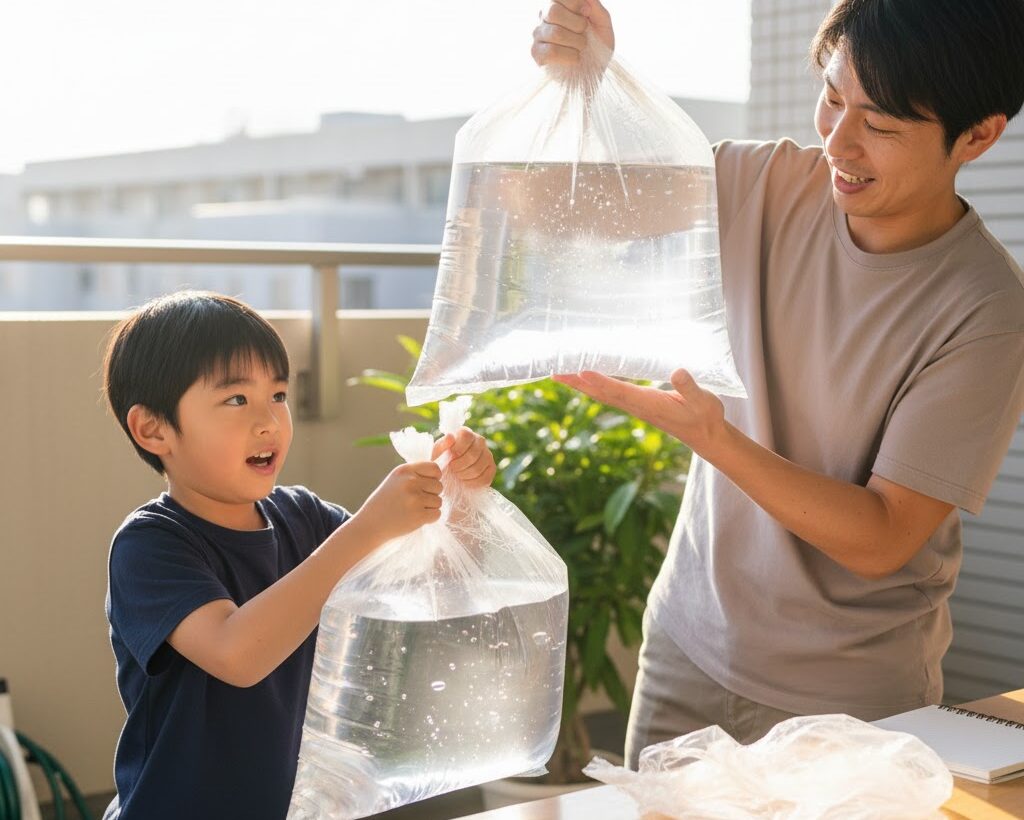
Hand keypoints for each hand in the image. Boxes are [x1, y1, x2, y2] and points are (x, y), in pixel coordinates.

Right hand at [354, 461, 442, 543]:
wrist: (371, 523)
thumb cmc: (386, 500)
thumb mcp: (396, 479)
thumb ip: (416, 474)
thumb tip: (440, 473)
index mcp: (405, 470)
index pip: (434, 468)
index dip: (434, 478)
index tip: (426, 485)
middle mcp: (410, 482)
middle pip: (439, 486)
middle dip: (432, 494)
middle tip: (416, 501)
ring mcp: (415, 499)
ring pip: (439, 501)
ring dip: (430, 507)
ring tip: (413, 509)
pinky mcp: (418, 515)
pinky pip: (437, 514)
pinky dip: (430, 518)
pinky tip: (416, 517)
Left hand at [432, 428, 497, 488]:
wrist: (450, 473)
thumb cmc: (444, 459)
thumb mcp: (439, 451)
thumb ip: (443, 444)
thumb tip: (450, 436)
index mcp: (466, 433)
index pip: (467, 436)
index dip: (458, 448)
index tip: (450, 457)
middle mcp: (480, 441)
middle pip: (473, 454)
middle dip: (459, 465)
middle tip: (452, 469)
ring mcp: (488, 454)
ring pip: (478, 467)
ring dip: (464, 475)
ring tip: (457, 475)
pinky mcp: (491, 468)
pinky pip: (484, 478)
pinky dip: (472, 483)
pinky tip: (465, 481)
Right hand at [532, 0, 613, 66]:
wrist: (594, 70)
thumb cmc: (597, 45)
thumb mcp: (603, 24)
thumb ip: (595, 7)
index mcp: (559, 4)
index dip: (574, 3)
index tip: (587, 13)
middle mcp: (545, 16)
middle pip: (553, 11)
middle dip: (576, 24)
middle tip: (584, 34)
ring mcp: (538, 35)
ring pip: (554, 33)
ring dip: (576, 42)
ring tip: (581, 49)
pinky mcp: (537, 53)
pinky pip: (550, 52)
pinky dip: (568, 56)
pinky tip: (575, 58)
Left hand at [553, 369, 726, 455]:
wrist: (704, 435)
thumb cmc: (705, 416)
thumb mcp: (703, 401)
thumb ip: (690, 387)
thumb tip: (677, 372)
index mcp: (650, 403)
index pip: (620, 391)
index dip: (601, 381)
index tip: (582, 372)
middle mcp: (637, 405)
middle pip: (601, 393)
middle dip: (579, 383)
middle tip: (554, 372)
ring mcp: (635, 405)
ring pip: (602, 394)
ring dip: (581, 384)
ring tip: (560, 373)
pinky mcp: (638, 403)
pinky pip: (610, 392)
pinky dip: (594, 384)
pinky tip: (585, 377)